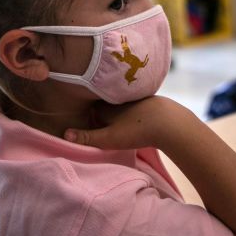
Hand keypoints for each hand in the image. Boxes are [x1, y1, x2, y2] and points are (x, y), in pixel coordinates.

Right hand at [64, 96, 193, 150]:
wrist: (171, 123)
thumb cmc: (137, 130)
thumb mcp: (109, 138)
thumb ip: (87, 137)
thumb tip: (64, 133)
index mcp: (105, 103)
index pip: (88, 105)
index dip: (83, 111)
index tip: (78, 116)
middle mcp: (117, 96)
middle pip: (101, 101)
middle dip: (96, 106)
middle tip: (92, 117)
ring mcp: (133, 97)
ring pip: (116, 101)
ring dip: (113, 107)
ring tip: (111, 118)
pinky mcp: (147, 100)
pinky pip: (130, 103)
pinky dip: (128, 108)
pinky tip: (131, 116)